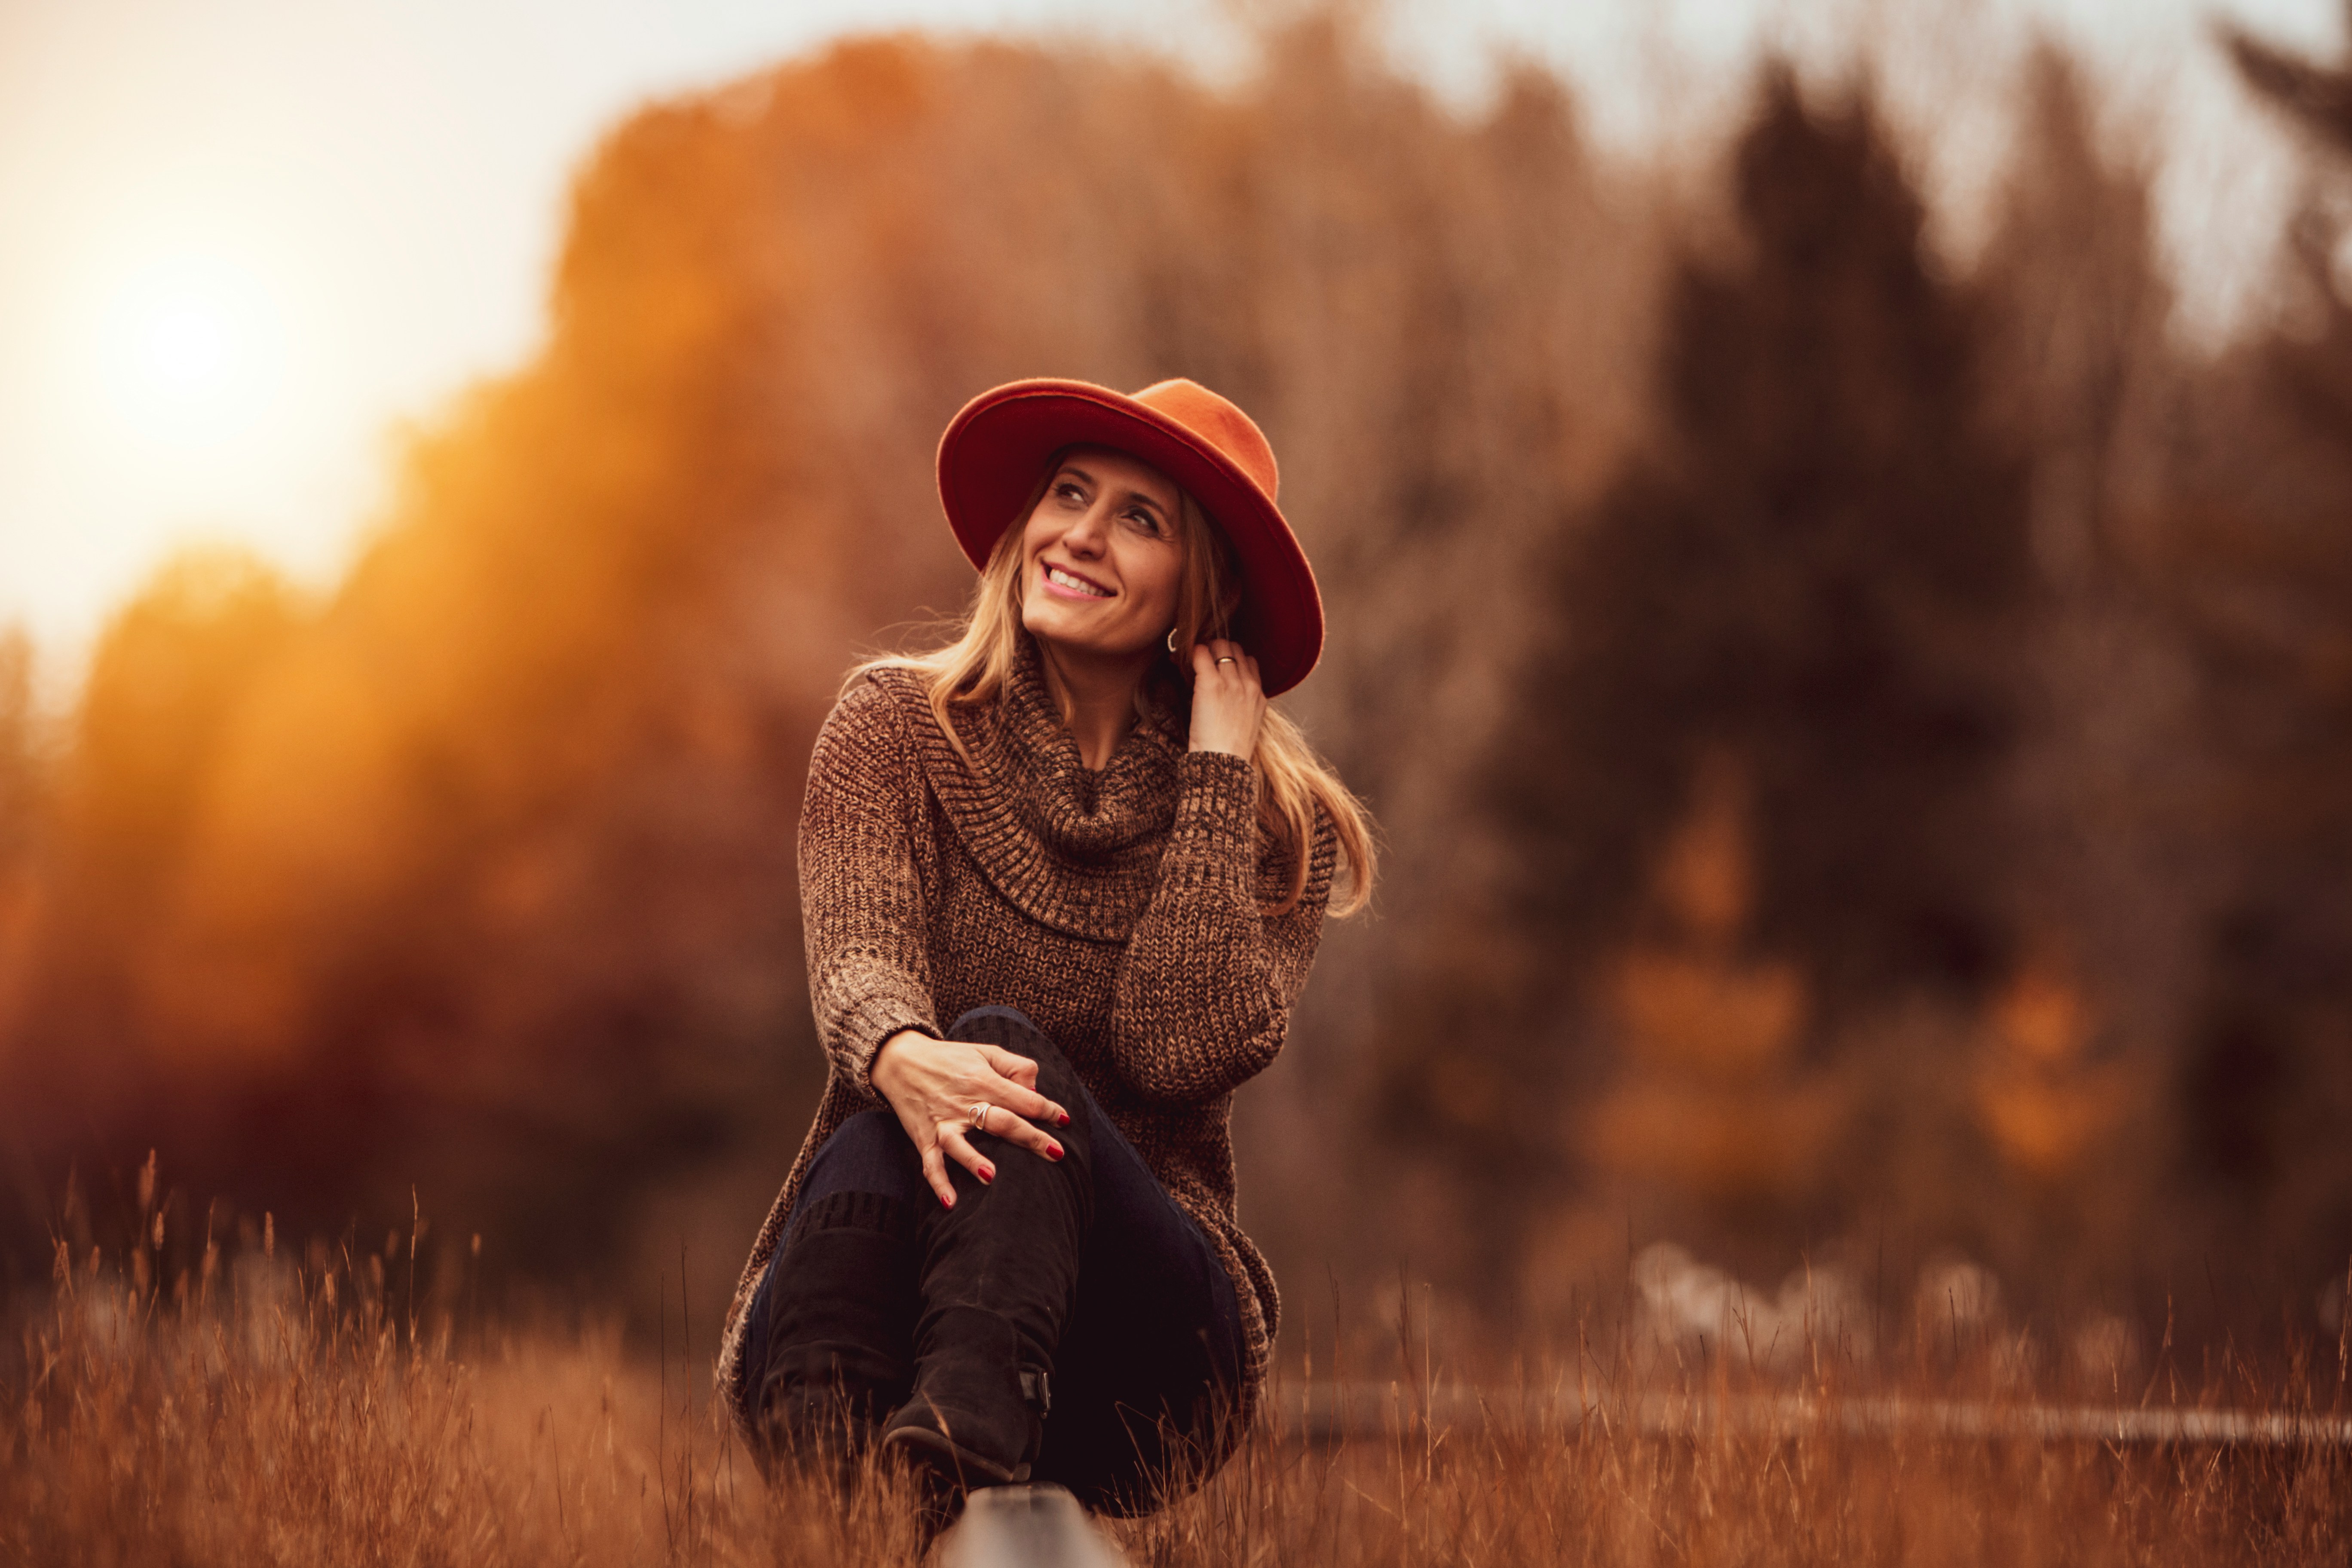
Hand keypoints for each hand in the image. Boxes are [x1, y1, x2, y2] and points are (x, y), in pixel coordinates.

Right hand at [870, 1029, 1071, 1207]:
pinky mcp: (925, 1137)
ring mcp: (943, 1122)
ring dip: (973, 1160)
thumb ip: (1016, 1066)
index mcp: (983, 1079)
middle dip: (1029, 1137)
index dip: (1046, 1109)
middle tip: (1056, 1153)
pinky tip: (950, 1202)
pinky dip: (939, 1182)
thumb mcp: (986, 1052)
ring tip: (991, 1177)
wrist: (900, 1060)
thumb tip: (1036, 1092)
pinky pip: (931, 1163)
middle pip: (1001, 1122)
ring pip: (959, 1143)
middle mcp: (963, 1102)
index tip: (1064, 1120)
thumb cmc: (951, 1058)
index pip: (1022, 1098)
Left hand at [1185, 638, 1264, 757]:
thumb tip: (1226, 694)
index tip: (1217, 663)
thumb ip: (1242, 704)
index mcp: (1258, 694)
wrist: (1224, 763)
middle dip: (1218, 648)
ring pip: (1220, 646)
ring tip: (1190, 658)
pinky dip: (1191, 653)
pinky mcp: (1211, 683)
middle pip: (1235, 649)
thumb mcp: (1246, 724)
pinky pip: (1201, 654)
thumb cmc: (1230, 750)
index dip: (1231, 658)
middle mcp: (1248, 683)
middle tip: (1201, 657)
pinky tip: (1179, 658)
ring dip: (1204, 648)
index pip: (1249, 660)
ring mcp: (1231, 681)